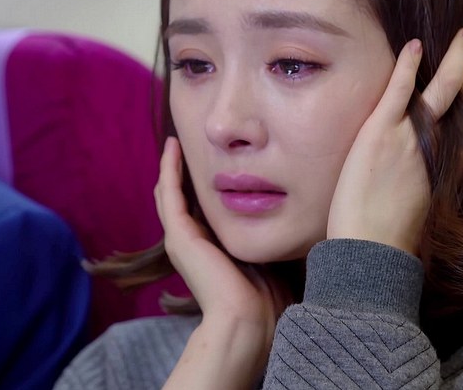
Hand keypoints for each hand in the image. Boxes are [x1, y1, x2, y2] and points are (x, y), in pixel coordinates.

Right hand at [156, 137, 286, 388]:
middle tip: (185, 142)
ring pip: (169, 194)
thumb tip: (294, 219)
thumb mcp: (268, 256)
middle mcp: (191, 243)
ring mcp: (181, 239)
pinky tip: (173, 147)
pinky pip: (169, 193)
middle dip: (182, 172)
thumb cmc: (267, 298)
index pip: (200, 209)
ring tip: (175, 141)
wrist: (250, 321)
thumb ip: (268, 238)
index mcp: (210, 249)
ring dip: (169, 166)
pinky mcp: (179, 236)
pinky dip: (167, 169)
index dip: (201, 185)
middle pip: (180, 199)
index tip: (213, 160)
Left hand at [327, 28, 462, 254]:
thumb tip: (419, 178)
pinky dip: (407, 67)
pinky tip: (415, 45)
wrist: (372, 249)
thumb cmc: (390, 237)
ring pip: (443, 88)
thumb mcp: (421, 205)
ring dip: (456, 58)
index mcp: (446, 162)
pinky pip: (399, 91)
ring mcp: (411, 136)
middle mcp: (437, 146)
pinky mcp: (381, 132)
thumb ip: (424, 181)